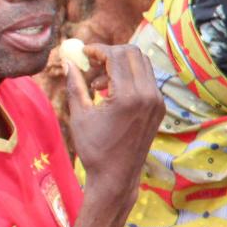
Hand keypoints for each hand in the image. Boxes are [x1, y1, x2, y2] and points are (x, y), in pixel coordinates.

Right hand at [66, 43, 162, 195]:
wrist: (117, 176)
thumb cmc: (94, 149)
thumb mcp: (79, 115)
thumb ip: (75, 84)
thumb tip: (67, 60)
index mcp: (130, 97)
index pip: (117, 55)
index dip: (98, 49)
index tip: (83, 53)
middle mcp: (149, 96)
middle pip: (133, 53)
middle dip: (110, 53)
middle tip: (90, 64)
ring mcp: (158, 102)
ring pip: (142, 64)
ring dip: (120, 65)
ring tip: (97, 84)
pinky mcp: (160, 108)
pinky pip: (146, 80)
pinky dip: (129, 77)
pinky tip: (110, 93)